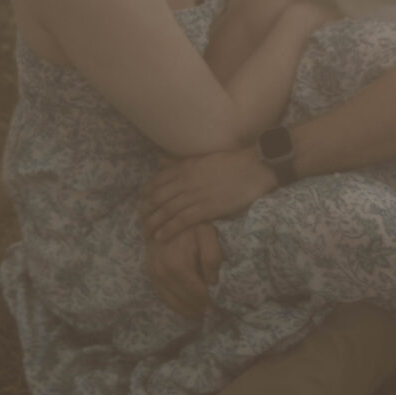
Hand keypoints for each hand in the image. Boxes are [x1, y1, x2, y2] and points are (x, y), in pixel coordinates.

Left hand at [139, 148, 277, 242]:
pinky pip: (181, 221)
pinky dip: (168, 229)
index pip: (157, 181)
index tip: (143, 202)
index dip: (146, 194)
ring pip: (166, 210)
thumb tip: (160, 161)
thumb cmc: (232, 162)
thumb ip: (180, 161)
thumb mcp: (201, 157)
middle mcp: (185, 181)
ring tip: (146, 232)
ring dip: (154, 222)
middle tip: (141, 221)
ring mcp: (195, 195)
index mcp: (184, 167)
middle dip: (147, 210)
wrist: (254, 168)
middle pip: (158, 198)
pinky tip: (160, 237)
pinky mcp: (206, 209)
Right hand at [144, 222, 221, 318]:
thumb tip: (212, 281)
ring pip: (170, 300)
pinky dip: (172, 303)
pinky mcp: (149, 271)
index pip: (196, 293)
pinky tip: (182, 305)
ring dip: (184, 309)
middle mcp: (163, 272)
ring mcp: (154, 273)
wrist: (165, 213)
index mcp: (179, 265)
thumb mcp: (208, 234)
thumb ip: (212, 257)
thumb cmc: (190, 224)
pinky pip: (160, 294)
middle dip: (196, 307)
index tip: (215, 303)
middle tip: (207, 310)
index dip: (207, 300)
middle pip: (183, 299)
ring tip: (196, 312)